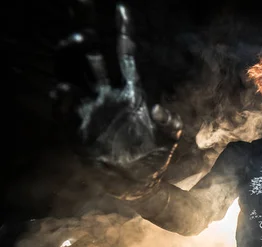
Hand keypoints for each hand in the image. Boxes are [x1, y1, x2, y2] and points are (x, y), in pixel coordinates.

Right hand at [53, 2, 181, 199]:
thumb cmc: (153, 158)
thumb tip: (159, 110)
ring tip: (79, 40)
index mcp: (131, 91)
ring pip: (72, 70)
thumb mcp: (170, 141)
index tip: (120, 5)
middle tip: (84, 13)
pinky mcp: (77, 128)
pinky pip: (64, 108)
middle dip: (85, 27)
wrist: (137, 183)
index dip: (122, 29)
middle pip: (91, 53)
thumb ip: (170, 125)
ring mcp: (90, 108)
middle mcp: (107, 93)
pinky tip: (64, 90)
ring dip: (71, 53)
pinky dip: (62, 98)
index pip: (124, 53)